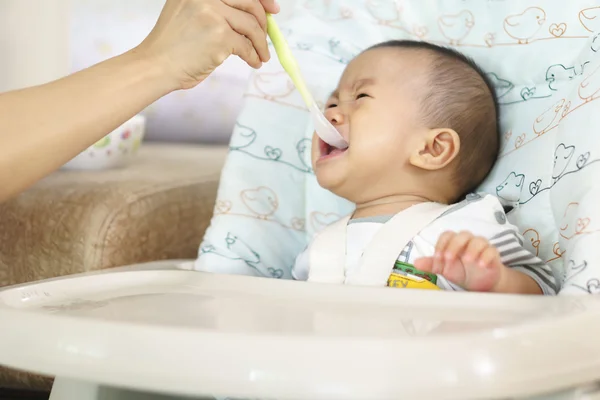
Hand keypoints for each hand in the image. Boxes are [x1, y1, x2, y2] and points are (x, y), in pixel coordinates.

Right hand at [137, 0, 279, 89]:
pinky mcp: (220, 36)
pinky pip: (246, 46)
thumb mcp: (189, 13)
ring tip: (261, 55)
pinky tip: (253, 62)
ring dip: (261, 44)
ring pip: (251, 26)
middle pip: (250, 4)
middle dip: (264, 22)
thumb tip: (252, 13)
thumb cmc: (172, 46)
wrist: (156, 66)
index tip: (273, 9)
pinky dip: (253, 56)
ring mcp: (213, 14)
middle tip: (266, 38)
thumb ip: (215, 8)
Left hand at [414, 231, 505, 291]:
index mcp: (454, 242)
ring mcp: (482, 247)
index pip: (447, 235)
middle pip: (463, 234)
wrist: (481, 283)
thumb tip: (415, 263)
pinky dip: (487, 256)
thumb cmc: (462, 272)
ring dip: (472, 249)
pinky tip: (481, 265)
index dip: (441, 245)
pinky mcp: (493, 255)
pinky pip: (492, 250)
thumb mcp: (445, 269)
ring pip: (479, 240)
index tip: (437, 258)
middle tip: (449, 259)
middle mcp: (468, 241)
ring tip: (468, 261)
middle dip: (455, 246)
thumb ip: (431, 265)